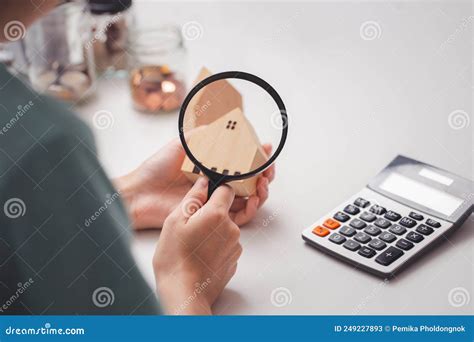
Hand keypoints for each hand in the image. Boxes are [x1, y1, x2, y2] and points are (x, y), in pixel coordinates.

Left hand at [114, 138, 274, 228]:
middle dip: (266, 174)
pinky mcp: (212, 218)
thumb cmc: (158, 168)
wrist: (141, 193)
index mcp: (213, 168)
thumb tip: (225, 125)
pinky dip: (251, 209)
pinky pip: (238, 217)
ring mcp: (216, 202)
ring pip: (249, 200)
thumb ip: (204, 136)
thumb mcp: (183, 145)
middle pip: (251, 182)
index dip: (258, 157)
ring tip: (263, 183)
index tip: (267, 148)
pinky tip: (254, 199)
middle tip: (269, 169)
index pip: (242, 163)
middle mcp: (218, 185)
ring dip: (262, 191)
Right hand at [153, 178, 241, 314]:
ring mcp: (235, 246)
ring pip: (225, 229)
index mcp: (217, 214)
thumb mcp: (174, 221)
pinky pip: (226, 245)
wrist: (184, 292)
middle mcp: (232, 228)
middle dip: (210, 214)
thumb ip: (192, 198)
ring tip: (193, 244)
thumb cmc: (175, 258)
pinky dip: (216, 247)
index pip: (226, 189)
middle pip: (224, 211)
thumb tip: (203, 182)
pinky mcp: (234, 260)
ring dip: (213, 232)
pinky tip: (200, 255)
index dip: (215, 190)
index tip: (204, 196)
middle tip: (190, 227)